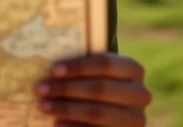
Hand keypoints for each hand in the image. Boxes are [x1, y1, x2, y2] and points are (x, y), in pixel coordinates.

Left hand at [35, 52, 151, 125]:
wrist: (112, 108)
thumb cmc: (95, 81)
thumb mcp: (93, 70)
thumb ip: (80, 65)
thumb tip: (49, 62)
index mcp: (133, 69)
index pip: (105, 63)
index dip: (78, 66)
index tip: (53, 69)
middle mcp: (141, 94)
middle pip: (99, 89)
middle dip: (67, 89)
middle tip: (41, 88)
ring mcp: (137, 119)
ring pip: (98, 112)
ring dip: (67, 109)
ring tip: (44, 106)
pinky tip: (57, 123)